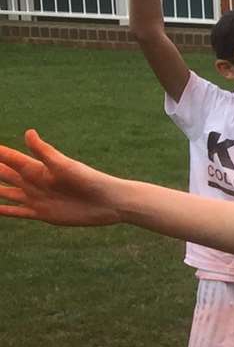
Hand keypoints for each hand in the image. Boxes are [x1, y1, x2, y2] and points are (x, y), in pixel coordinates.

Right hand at [0, 131, 125, 227]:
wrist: (109, 202)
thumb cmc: (90, 180)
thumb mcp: (65, 165)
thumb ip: (45, 152)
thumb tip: (28, 132)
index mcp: (37, 169)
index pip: (9, 158)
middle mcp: (33, 182)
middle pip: (3, 174)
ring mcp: (37, 198)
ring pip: (6, 192)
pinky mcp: (43, 214)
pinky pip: (19, 212)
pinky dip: (5, 211)